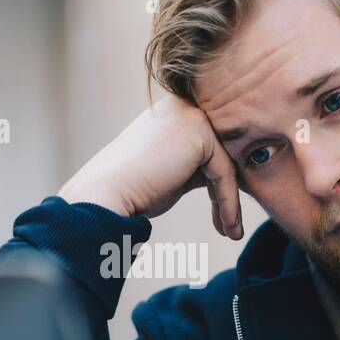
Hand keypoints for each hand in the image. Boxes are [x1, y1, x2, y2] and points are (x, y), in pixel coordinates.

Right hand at [58, 96, 243, 239]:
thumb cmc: (131, 191)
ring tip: (232, 233)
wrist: (107, 193)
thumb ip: (194, 165)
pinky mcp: (199, 132)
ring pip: (226, 164)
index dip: (219, 184)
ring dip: (230, 203)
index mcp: (173, 112)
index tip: (223, 216)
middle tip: (232, 226)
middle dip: (228, 192)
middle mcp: (183, 106)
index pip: (209, 148)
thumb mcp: (170, 172)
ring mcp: (191, 115)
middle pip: (222, 153)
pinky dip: (228, 202)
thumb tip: (225, 179)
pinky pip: (224, 172)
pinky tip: (227, 227)